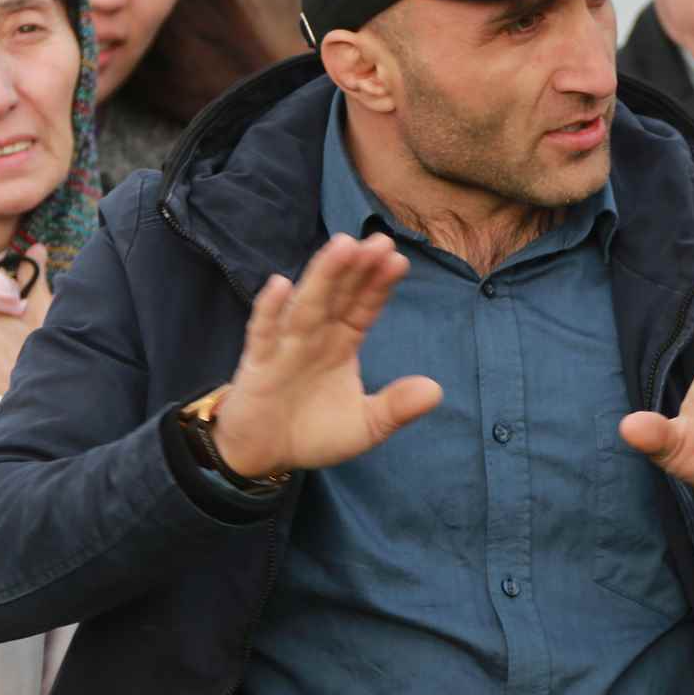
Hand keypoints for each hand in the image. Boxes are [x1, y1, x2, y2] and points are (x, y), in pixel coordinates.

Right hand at [212, 233, 442, 478]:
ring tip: (343, 246)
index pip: (363, 307)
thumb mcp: (364, 425)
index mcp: (342, 343)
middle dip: (357, 268)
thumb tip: (436, 390)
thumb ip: (396, 407)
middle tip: (379, 240)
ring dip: (323, 276)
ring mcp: (284, 345)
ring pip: (307, 305)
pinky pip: (263, 333)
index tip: (398, 259)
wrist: (262, 454)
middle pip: (338, 296)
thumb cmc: (312, 431)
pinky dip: (269, 310)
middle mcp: (315, 336)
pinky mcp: (257, 363)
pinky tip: (280, 285)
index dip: (379, 285)